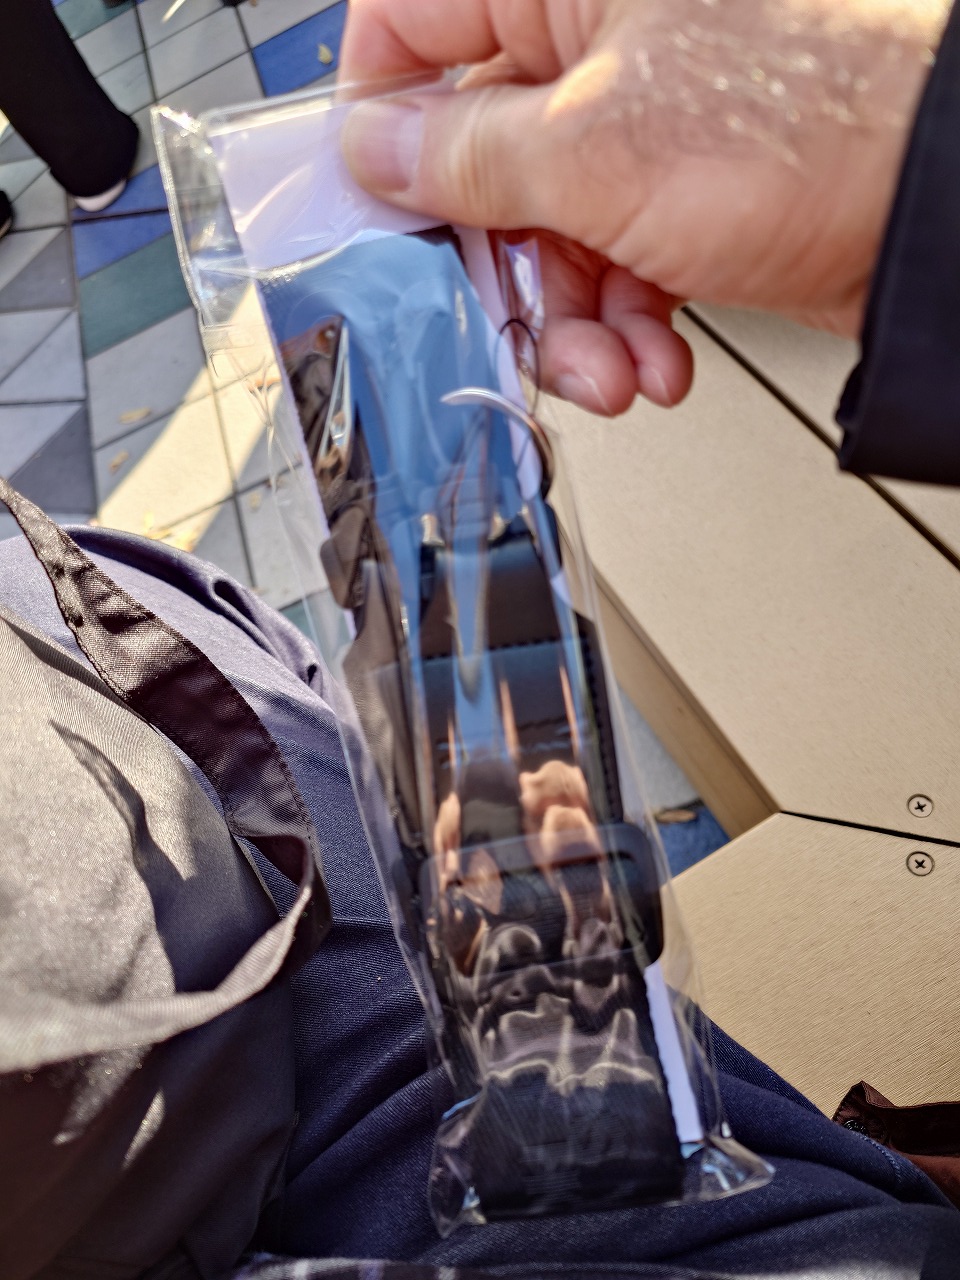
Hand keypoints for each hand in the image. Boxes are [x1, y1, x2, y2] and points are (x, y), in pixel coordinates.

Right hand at [340, 0, 944, 415]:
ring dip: (571, 321)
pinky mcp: (690, 182)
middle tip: (509, 323)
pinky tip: (655, 360)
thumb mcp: (591, 154)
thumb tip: (376, 150)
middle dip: (499, 266)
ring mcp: (649, 112)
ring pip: (548, 227)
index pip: (410, 24)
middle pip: (481, 156)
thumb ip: (463, 155)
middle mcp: (602, 33)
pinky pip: (615, 258)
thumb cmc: (810, 126)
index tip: (377, 207)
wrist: (940, 205)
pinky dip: (627, 324)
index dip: (382, 124)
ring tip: (611, 369)